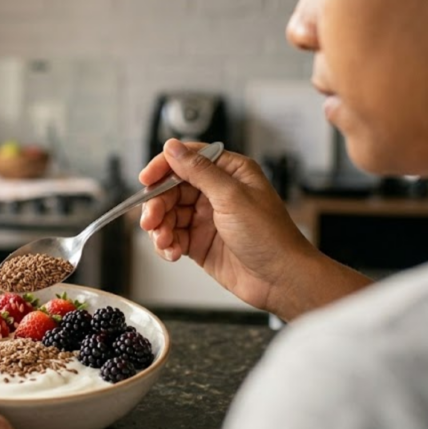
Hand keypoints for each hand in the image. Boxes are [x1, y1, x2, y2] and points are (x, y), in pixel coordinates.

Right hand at [140, 139, 356, 318]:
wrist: (281, 280)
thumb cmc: (270, 236)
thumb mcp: (232, 197)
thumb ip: (199, 171)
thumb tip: (173, 148)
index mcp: (230, 172)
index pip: (188, 159)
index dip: (163, 167)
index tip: (146, 180)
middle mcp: (217, 192)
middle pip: (172, 188)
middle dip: (158, 204)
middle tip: (151, 220)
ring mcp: (207, 218)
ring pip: (169, 214)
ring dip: (161, 227)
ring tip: (164, 241)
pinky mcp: (200, 242)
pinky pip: (173, 237)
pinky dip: (167, 244)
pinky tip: (172, 252)